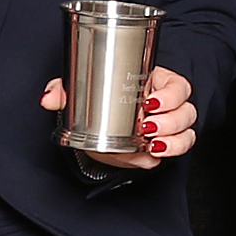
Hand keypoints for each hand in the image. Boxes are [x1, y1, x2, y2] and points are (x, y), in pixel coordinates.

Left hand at [42, 65, 194, 169]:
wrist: (97, 131)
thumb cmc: (97, 102)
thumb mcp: (81, 93)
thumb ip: (64, 92)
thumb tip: (47, 98)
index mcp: (155, 82)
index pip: (177, 86)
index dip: (171, 94)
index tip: (150, 101)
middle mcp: (168, 105)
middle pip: (187, 110)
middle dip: (171, 119)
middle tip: (147, 124)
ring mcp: (168, 127)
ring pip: (187, 132)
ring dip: (174, 139)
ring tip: (151, 142)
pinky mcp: (164, 147)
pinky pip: (178, 149)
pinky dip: (169, 152)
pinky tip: (153, 152)